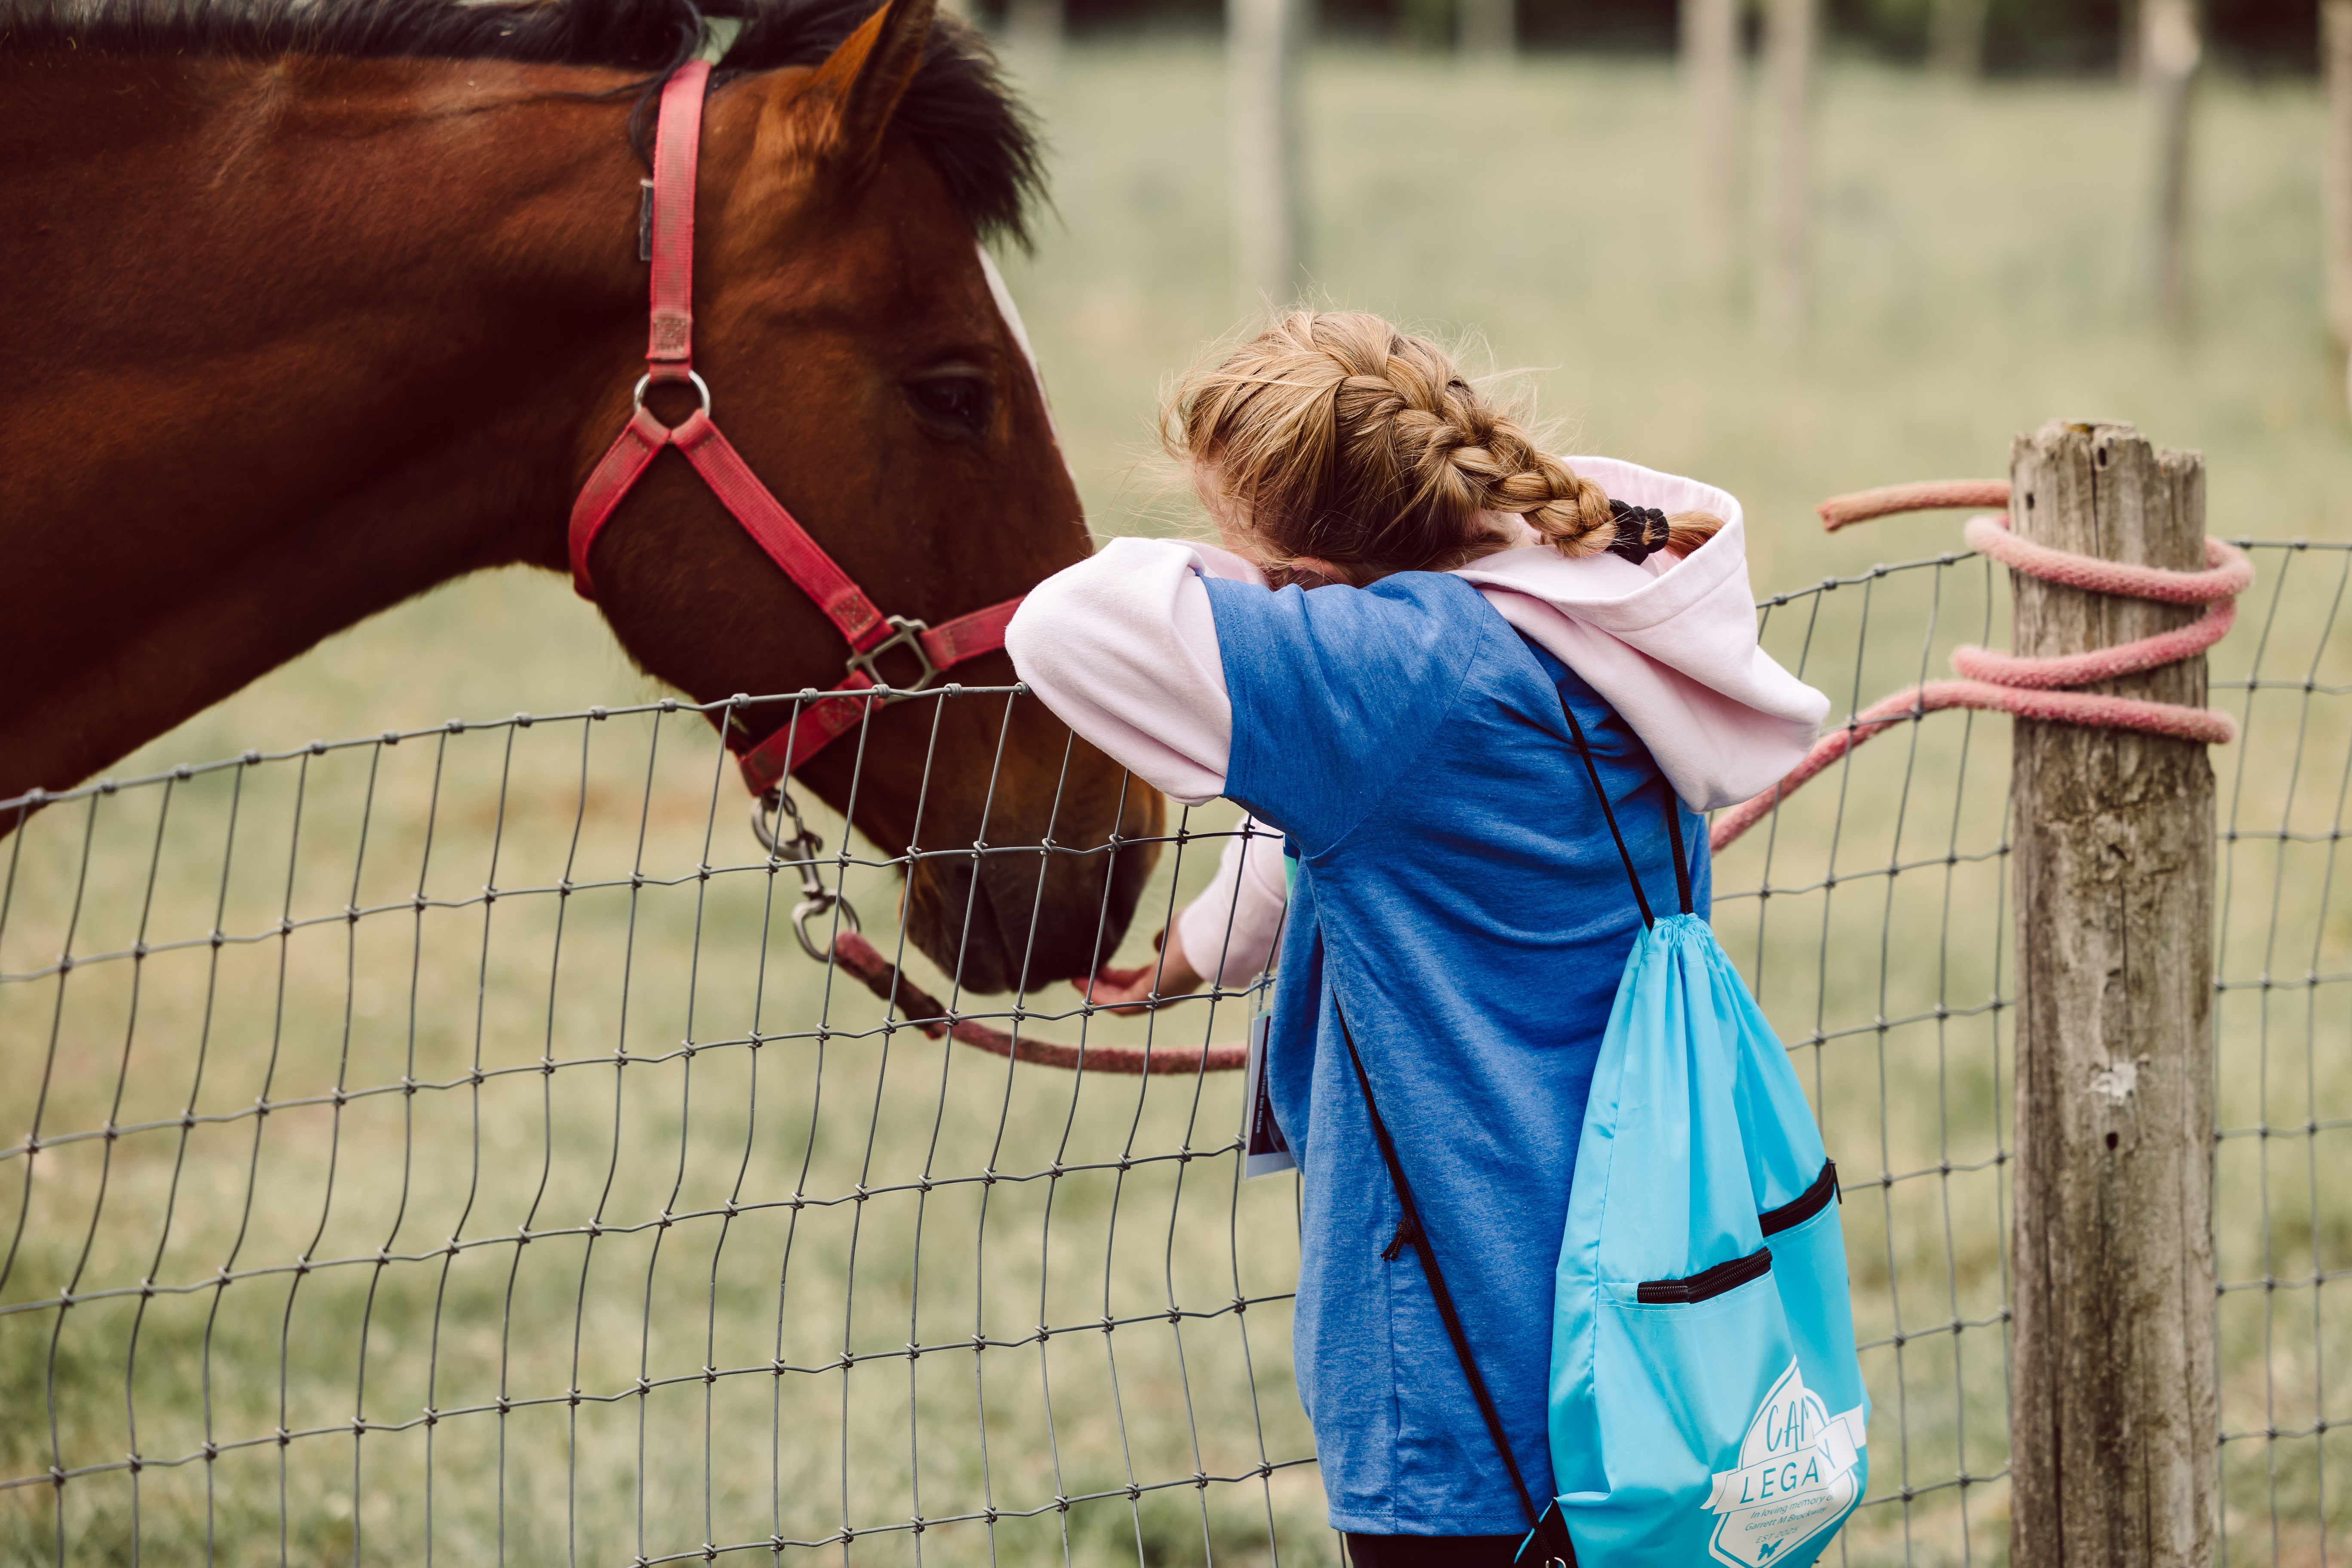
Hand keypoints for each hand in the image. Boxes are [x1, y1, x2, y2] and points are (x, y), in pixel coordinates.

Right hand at [1074, 924, 1204, 1013]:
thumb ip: (1163, 941)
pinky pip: (1119, 1004)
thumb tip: (1156, 942)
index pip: (1136, 982)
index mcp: (1166, 977)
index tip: (1097, 969)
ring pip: (1119, 1002)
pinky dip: (1100, 996)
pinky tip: (1085, 984)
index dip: (1115, 978)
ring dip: (1096, 992)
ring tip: (1076, 980)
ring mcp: (1155, 998)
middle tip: (1080, 976)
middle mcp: (1161, 993)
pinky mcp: (1149, 998)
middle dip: (1101, 986)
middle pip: (1125, 994)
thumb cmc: (1194, 933)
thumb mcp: (1174, 936)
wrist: (1208, 939)